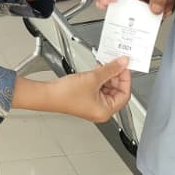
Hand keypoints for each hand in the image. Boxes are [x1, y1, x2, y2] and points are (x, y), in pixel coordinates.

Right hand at [12, 58, 130, 122]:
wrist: (48, 94)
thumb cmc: (65, 95)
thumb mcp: (93, 78)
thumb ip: (110, 69)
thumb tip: (122, 63)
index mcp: (106, 111)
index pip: (124, 94)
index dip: (125, 79)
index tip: (124, 67)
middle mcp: (101, 111)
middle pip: (117, 91)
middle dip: (116, 76)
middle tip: (116, 63)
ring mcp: (94, 105)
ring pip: (108, 88)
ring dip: (107, 75)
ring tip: (105, 65)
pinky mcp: (87, 99)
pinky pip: (99, 88)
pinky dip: (100, 78)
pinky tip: (97, 69)